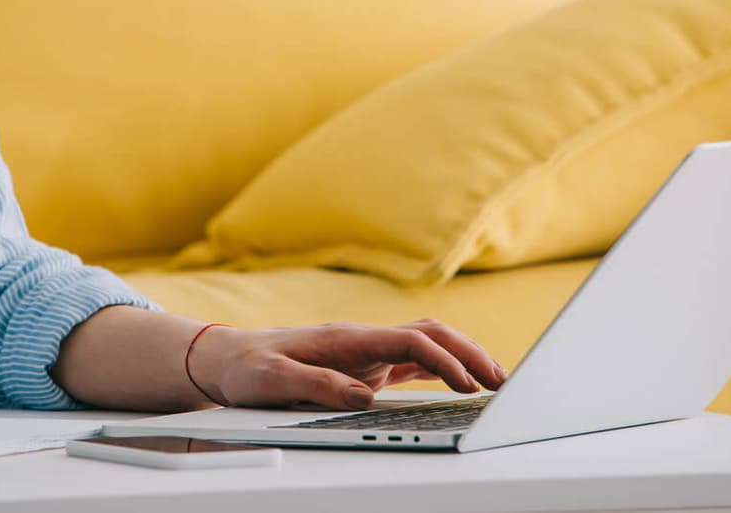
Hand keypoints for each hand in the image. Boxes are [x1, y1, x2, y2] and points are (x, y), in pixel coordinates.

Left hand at [186, 318, 507, 411]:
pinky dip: (444, 369)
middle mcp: (362, 340)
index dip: (444, 361)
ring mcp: (365, 352)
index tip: (467, 386)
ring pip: (427, 344)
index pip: (410, 341)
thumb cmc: (247, 367)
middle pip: (430, 334)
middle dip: (470, 353)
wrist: (227, 358)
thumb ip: (316, 386)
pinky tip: (462, 384)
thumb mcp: (272, 381)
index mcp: (346, 339)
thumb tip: (362, 397)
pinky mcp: (364, 366)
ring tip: (496, 382)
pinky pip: (414, 361)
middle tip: (503, 382)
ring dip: (463, 358)